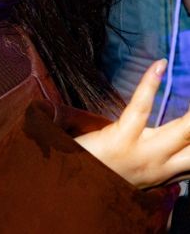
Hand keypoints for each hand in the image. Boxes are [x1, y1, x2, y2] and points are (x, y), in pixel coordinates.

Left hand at [75, 60, 189, 187]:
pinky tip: (161, 67)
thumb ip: (165, 159)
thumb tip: (181, 144)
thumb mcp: (140, 171)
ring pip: (185, 129)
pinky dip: (151, 85)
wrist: (70, 182)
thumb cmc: (102, 170)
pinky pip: (142, 107)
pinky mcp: (122, 137)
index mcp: (168, 172)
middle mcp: (163, 165)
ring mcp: (144, 151)